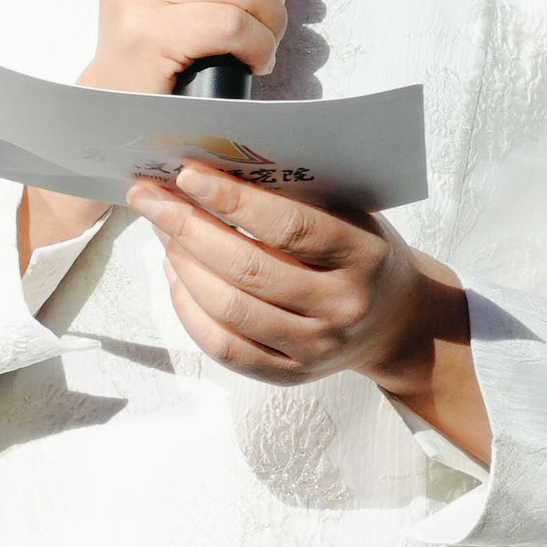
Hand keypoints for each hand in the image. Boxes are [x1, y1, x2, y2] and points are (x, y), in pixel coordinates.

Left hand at [134, 160, 487, 461]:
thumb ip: (293, 195)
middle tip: (151, 198)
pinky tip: (176, 275)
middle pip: (249, 270)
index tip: (188, 175)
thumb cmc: (357, 251)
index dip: (234, 201)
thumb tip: (209, 170)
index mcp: (363, 255)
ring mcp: (317, 348)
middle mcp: (343, 307)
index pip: (290, 227)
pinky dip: (189, 311)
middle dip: (188, 229)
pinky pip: (225, 349)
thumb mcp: (346, 213)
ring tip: (163, 232)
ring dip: (184, 266)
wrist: (395, 321)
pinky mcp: (290, 376)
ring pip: (231, 311)